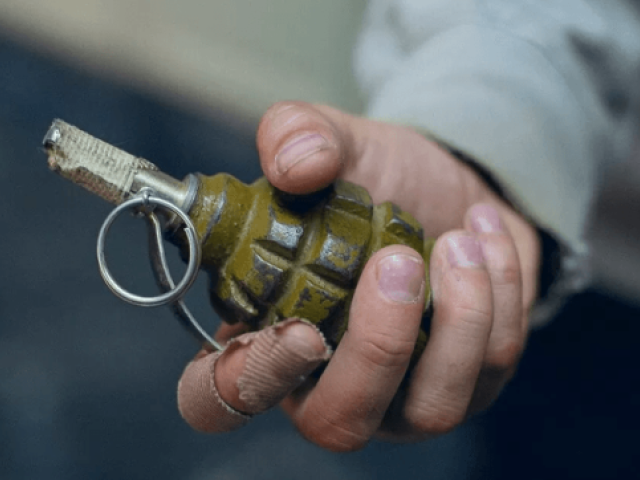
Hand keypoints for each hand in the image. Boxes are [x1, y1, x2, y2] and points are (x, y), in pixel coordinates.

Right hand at [177, 101, 540, 449]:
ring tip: (459, 241)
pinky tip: (485, 237)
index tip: (298, 329)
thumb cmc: (383, 179)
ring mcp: (407, 395)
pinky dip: (500, 293)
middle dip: (377, 346)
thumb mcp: (339, 141)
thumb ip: (297, 134)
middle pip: (340, 422)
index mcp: (274, 333)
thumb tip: (294, 165)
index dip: (251, 381)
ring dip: (457, 317)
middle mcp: (335, 380)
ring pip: (433, 407)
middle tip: (398, 260)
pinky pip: (493, 364)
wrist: (456, 188)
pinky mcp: (472, 383)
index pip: (227, 397)